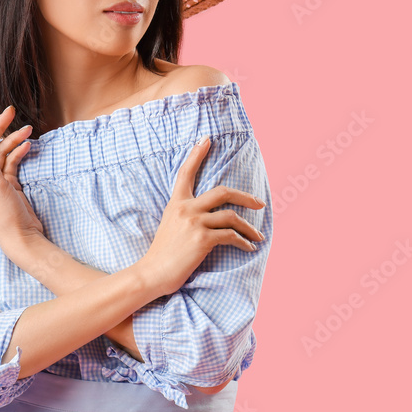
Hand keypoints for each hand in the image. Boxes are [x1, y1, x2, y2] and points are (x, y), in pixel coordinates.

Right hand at [142, 135, 265, 296]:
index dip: (196, 154)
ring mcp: (195, 223)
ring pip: (232, 216)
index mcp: (176, 203)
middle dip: (245, 196)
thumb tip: (206, 215)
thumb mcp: (170, 225)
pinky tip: (248, 248)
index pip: (185, 173)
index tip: (206, 139)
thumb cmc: (161, 254)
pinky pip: (231, 236)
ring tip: (257, 236)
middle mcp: (186, 208)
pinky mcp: (203, 239)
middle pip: (222, 192)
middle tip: (259, 204)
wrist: (152, 273)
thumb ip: (185, 214)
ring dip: (249, 228)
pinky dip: (243, 242)